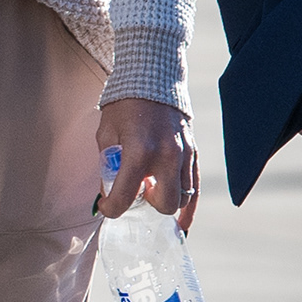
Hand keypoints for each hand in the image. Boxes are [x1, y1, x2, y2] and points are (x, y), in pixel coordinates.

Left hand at [97, 98, 198, 226]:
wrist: (152, 78)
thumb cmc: (125, 106)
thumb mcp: (106, 134)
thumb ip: (108, 166)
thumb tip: (109, 194)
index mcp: (139, 150)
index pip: (125, 197)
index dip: (111, 208)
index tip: (106, 206)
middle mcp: (167, 155)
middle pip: (164, 204)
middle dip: (147, 207)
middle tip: (135, 194)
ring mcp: (184, 154)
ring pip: (184, 199)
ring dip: (165, 202)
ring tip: (152, 195)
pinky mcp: (193, 152)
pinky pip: (195, 188)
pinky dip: (189, 207)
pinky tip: (181, 224)